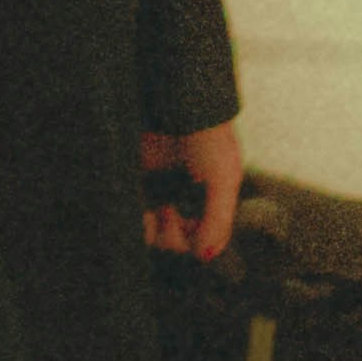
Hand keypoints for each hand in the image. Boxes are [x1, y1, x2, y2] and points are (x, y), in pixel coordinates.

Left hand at [143, 124, 243, 261]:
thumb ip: (217, 220)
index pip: (206, 241)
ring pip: (158, 233)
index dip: (196, 243)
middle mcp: (189, 199)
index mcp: (215, 199)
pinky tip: (143, 216)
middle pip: (180, 241)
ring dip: (155, 233)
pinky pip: (139, 216)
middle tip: (169, 213)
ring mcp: (165, 192)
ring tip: (153, 217)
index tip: (189, 227)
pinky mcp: (141, 183)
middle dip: (173, 237)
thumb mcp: (222, 179)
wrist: (178, 103)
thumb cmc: (208, 138)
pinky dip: (140, 223)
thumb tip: (206, 257)